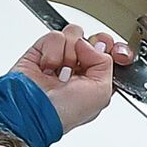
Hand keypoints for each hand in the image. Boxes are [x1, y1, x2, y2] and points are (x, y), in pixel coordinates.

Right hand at [9, 23, 137, 133]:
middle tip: (82, 62)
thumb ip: (106, 63)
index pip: (111, 53)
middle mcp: (79, 69)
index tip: (115, 53)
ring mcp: (59, 59)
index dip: (113, 49)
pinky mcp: (40, 51)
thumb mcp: (102, 92)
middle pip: (93, 40)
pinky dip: (52, 51)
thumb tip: (93, 45)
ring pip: (74, 34)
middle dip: (91, 47)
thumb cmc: (65, 111)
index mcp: (96, 80)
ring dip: (69, 52)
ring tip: (61, 71)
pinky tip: (47, 68)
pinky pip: (54, 36)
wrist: (32, 110)